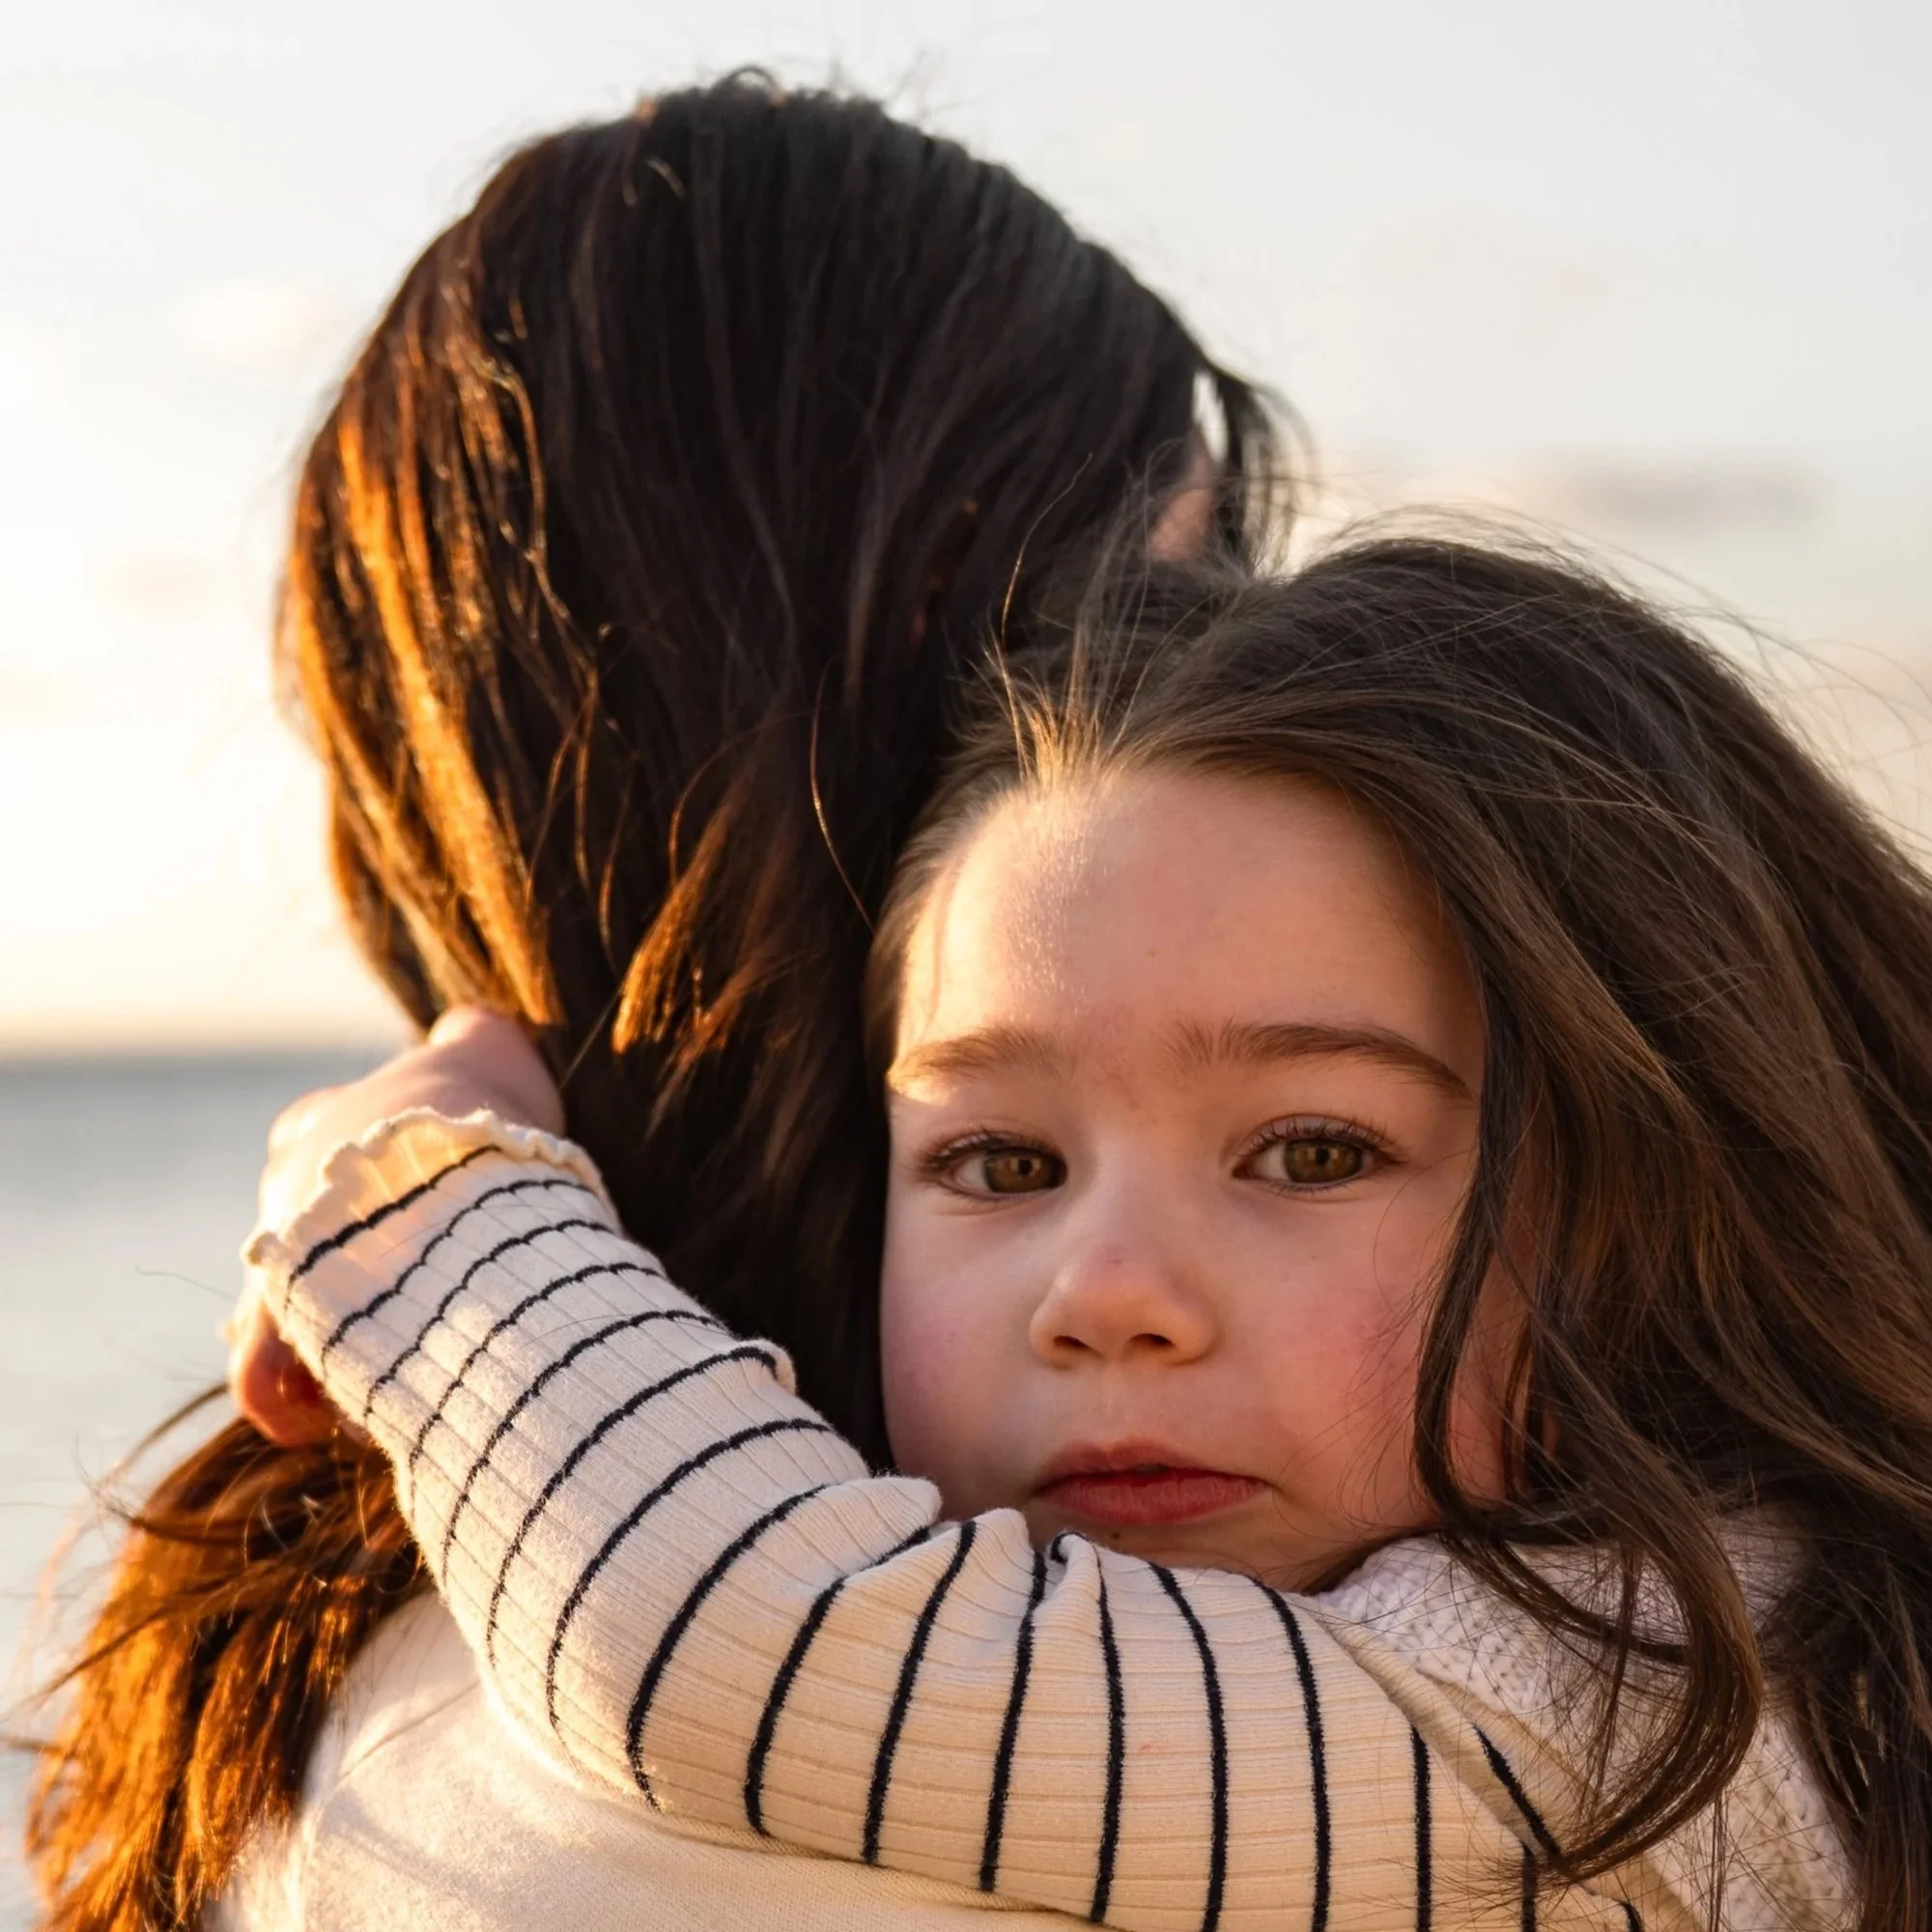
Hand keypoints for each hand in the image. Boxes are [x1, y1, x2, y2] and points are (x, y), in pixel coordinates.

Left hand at [229, 1005, 564, 1445]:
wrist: (456, 1176)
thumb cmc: (478, 1117)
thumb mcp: (488, 1053)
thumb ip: (478, 1040)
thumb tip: (477, 1027)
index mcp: (324, 1123)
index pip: (323, 1153)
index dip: (367, 1194)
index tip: (418, 1224)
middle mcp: (284, 1191)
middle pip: (301, 1240)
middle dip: (346, 1274)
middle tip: (406, 1305)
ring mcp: (275, 1262)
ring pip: (282, 1312)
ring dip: (327, 1341)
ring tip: (379, 1369)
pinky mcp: (273, 1333)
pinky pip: (266, 1377)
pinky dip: (291, 1398)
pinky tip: (323, 1417)